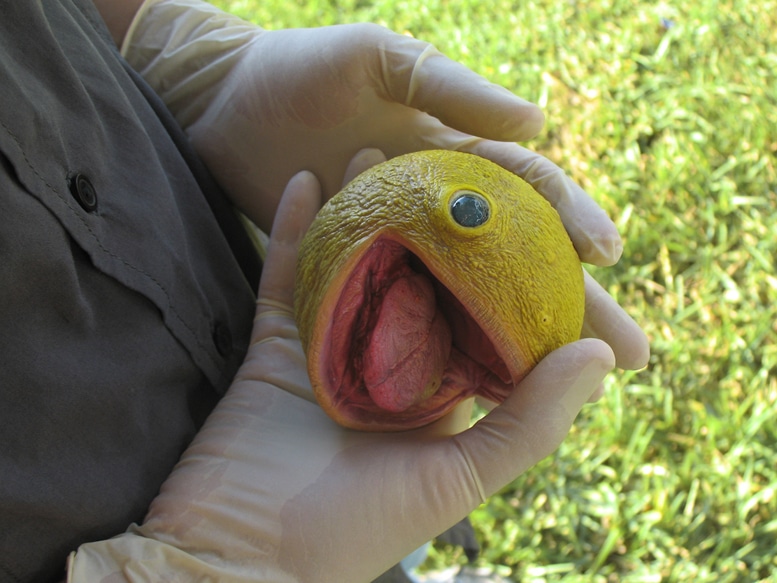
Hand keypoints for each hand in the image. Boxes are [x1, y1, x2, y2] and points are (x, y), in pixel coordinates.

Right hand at [69, 162, 615, 582]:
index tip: (513, 207)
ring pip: (346, 265)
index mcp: (436, 394)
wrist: (242, 557)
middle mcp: (385, 364)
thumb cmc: (357, 529)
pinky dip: (289, 229)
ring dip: (358, 210)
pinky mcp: (273, 345)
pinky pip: (281, 275)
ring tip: (378, 150)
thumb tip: (599, 356)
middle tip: (443, 161)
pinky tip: (304, 178)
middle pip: (409, 278)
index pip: (474, 316)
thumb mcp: (461, 478)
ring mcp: (327, 349)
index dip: (495, 265)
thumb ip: (531, 420)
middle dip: (424, 222)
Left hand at [123, 0, 648, 370]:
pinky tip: (476, 382)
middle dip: (575, 302)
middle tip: (633, 354)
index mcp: (452, 155)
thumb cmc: (299, 73)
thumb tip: (535, 121)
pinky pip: (410, 316)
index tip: (610, 255)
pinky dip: (443, 345)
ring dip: (521, 339)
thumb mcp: (377, 61)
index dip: (571, 218)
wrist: (221, 108)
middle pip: (519, 261)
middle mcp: (438, 208)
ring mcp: (400, 247)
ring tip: (567, 384)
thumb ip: (448, 88)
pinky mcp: (360, 276)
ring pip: (475, 299)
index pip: (529, 191)